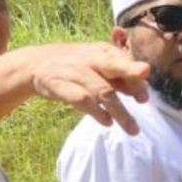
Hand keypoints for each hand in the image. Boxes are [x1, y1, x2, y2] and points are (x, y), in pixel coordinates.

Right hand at [26, 43, 149, 134]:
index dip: (136, 78)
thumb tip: (143, 93)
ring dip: (120, 112)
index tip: (144, 98)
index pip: (124, 61)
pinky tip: (107, 122)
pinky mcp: (60, 86)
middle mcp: (91, 59)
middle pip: (114, 67)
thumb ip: (120, 77)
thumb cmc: (76, 65)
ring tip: (133, 130)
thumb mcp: (98, 64)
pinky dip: (96, 112)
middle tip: (144, 99)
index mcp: (103, 52)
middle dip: (131, 77)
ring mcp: (75, 72)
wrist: (36, 63)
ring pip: (102, 91)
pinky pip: (81, 100)